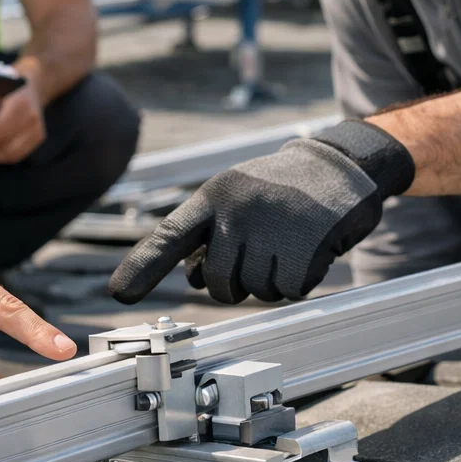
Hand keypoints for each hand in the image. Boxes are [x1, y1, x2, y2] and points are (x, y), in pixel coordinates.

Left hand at [0, 84, 45, 163]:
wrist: (28, 87)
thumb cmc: (2, 89)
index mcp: (19, 101)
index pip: (0, 127)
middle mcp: (31, 116)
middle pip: (5, 143)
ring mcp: (37, 127)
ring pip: (10, 152)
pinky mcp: (39, 136)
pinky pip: (17, 154)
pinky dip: (2, 155)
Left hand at [108, 120, 415, 304]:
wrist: (340, 166)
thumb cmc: (278, 189)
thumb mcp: (236, 197)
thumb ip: (209, 234)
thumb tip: (193, 278)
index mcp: (214, 197)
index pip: (169, 236)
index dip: (142, 268)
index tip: (120, 295)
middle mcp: (237, 213)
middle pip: (218, 284)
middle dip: (236, 284)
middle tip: (259, 257)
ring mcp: (270, 231)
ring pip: (256, 292)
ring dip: (271, 281)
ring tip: (286, 244)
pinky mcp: (305, 250)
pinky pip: (290, 291)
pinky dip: (299, 281)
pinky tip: (308, 250)